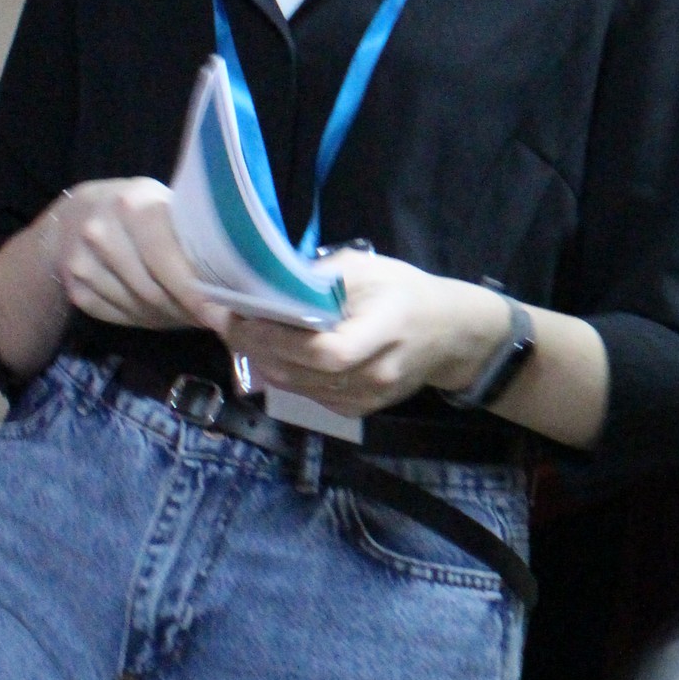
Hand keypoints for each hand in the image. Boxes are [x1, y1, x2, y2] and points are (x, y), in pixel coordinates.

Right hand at [52, 178, 211, 332]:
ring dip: (164, 315)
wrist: (76, 213)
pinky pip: (114, 315)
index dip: (193, 291)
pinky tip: (155, 310)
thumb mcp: (165, 208)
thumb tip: (232, 287)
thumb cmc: (138, 210)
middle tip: (210, 317)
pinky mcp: (72, 287)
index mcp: (131, 205)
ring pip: (134, 306)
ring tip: (186, 311)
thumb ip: (190, 238)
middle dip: (184, 309)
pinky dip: (140, 318)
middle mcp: (98, 231)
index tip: (219, 315)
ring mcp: (79, 261)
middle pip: (150, 289)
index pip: (164, 257)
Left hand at [206, 253, 506, 419]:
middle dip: (257, 348)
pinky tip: (273, 353)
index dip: (277, 338)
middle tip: (229, 321)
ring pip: (298, 388)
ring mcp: (368, 398)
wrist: (449, 335)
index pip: (325, 350)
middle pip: (303, 373)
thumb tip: (269, 282)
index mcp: (386, 331)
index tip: (242, 316)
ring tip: (243, 334)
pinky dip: (285, 375)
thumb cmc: (406, 292)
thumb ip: (321, 277)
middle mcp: (377, 373)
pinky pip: (309, 395)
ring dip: (264, 362)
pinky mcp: (358, 410)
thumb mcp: (369, 268)